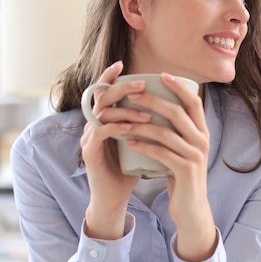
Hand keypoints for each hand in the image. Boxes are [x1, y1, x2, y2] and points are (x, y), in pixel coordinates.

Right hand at [80, 61, 149, 239]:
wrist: (114, 197)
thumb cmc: (129, 167)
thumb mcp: (140, 140)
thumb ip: (147, 123)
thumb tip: (172, 106)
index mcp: (104, 118)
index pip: (102, 91)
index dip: (109, 76)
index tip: (122, 64)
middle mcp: (93, 124)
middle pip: (100, 96)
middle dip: (121, 88)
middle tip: (141, 86)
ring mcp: (88, 137)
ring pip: (101, 113)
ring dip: (124, 111)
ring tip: (146, 115)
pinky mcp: (88, 152)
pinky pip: (99, 133)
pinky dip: (115, 128)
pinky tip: (130, 129)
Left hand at [124, 73, 216, 260]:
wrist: (192, 209)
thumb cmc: (182, 176)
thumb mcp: (184, 150)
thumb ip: (178, 131)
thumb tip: (160, 106)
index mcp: (203, 132)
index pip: (194, 102)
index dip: (179, 87)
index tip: (162, 74)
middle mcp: (202, 141)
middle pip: (178, 113)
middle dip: (154, 100)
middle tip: (133, 93)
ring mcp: (195, 156)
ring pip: (166, 132)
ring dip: (142, 124)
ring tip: (124, 118)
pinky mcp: (185, 171)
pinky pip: (161, 153)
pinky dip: (143, 146)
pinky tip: (128, 142)